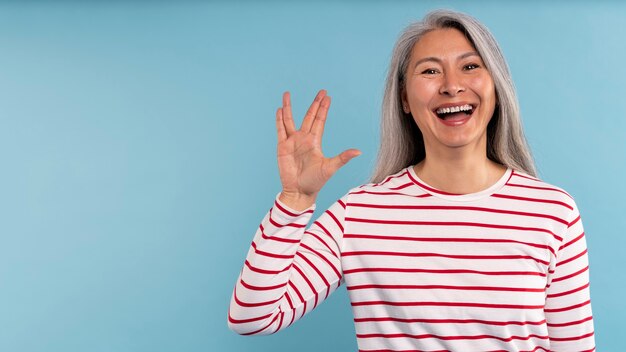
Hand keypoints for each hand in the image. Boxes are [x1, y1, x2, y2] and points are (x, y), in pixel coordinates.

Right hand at [276, 90, 360, 209]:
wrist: (299, 192)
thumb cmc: (315, 182)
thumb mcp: (330, 168)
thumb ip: (343, 157)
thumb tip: (358, 151)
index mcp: (315, 141)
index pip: (320, 121)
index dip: (323, 109)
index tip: (327, 97)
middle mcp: (303, 139)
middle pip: (308, 116)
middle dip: (314, 104)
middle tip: (320, 91)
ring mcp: (292, 142)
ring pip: (289, 120)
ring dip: (288, 107)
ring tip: (287, 94)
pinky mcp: (282, 147)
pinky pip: (280, 130)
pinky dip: (279, 120)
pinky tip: (279, 110)